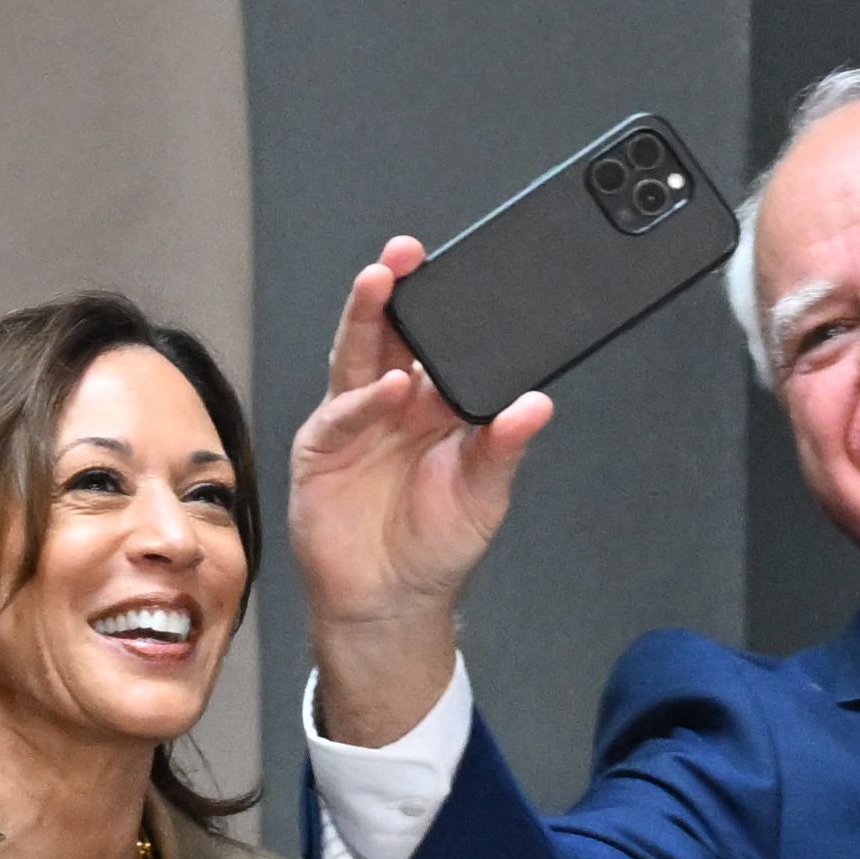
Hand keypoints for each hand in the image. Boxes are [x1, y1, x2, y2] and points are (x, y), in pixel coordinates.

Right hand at [297, 238, 558, 744]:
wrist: (387, 602)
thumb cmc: (434, 547)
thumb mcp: (485, 497)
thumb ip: (504, 448)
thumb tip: (537, 404)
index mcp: (438, 405)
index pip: (440, 342)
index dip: (445, 306)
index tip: (458, 271)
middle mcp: (394, 402)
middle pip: (391, 332)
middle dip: (397, 289)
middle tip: (407, 256)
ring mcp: (355, 421)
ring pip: (357, 355)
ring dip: (366, 317)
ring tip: (381, 282)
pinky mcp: (322, 448)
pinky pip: (341, 414)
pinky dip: (364, 399)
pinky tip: (387, 387)